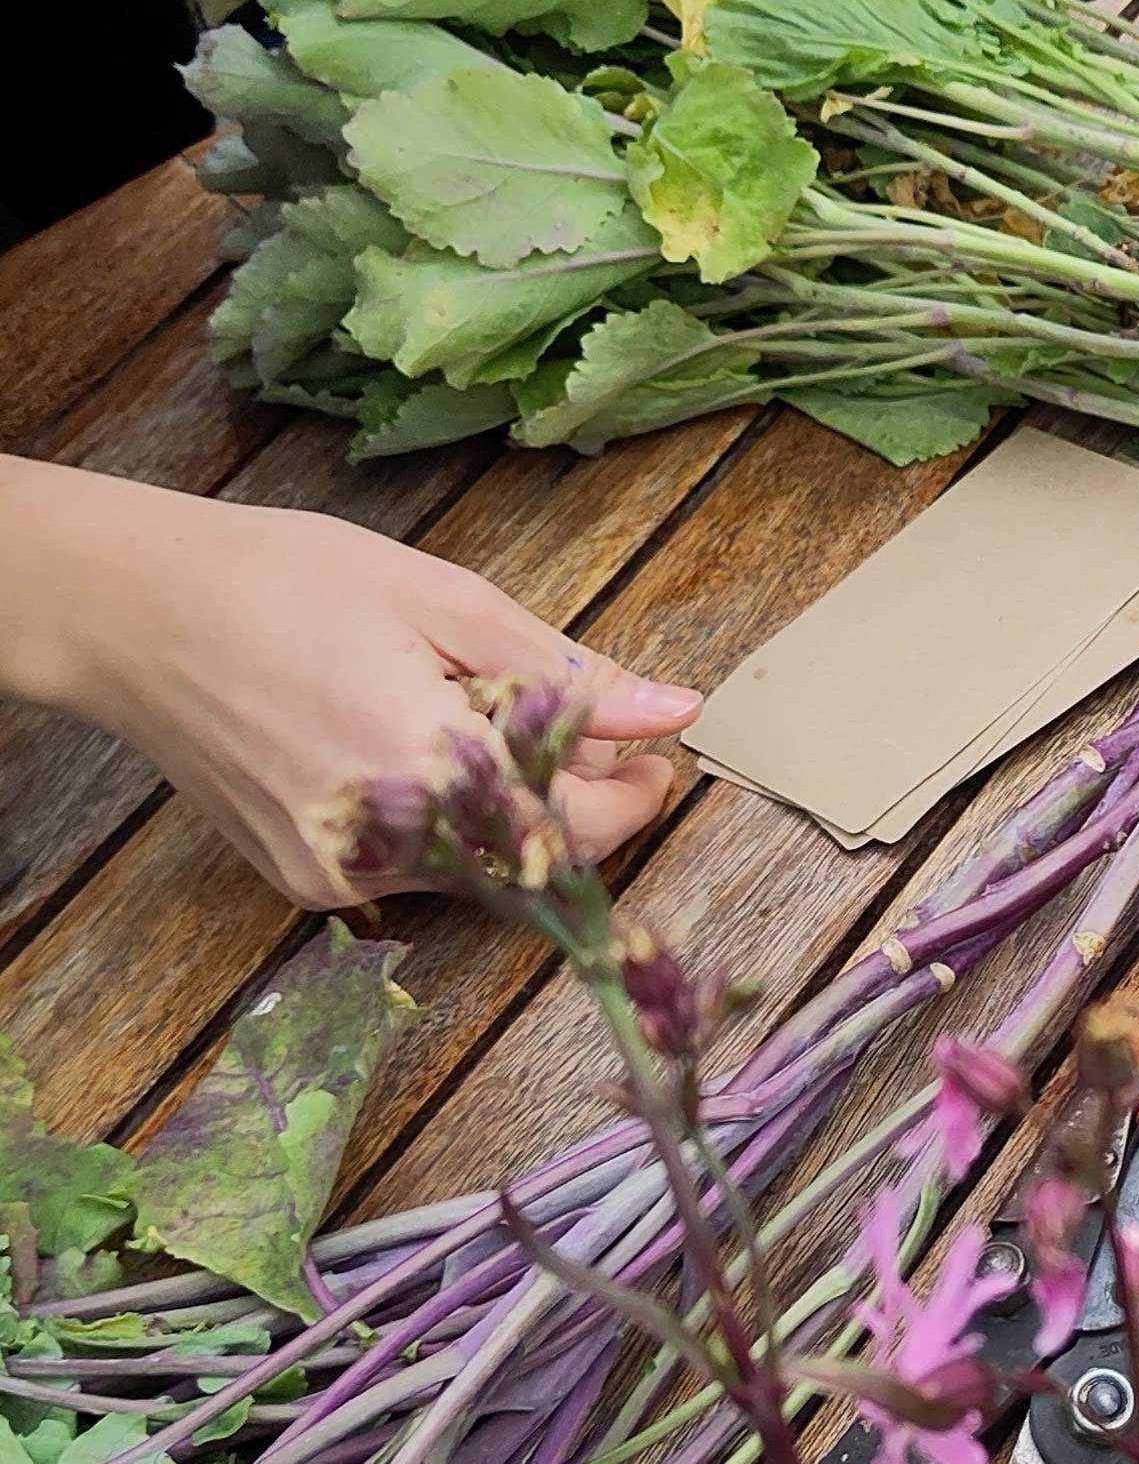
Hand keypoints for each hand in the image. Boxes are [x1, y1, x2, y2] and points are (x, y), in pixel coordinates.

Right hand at [2, 460, 699, 908]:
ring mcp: (338, 874)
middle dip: (581, 801)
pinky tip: (415, 747)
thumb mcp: (449, 603)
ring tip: (482, 719)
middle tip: (594, 736)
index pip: (580, 826)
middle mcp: (384, 842)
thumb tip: (675, 710)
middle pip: (533, 855)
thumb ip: (569, 672)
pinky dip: (444, 820)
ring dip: (511, 808)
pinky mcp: (304, 881)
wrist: (138, 612)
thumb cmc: (290, 583)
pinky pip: (413, 869)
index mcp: (430, 764)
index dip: (635, 797)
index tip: (654, 756)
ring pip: (476, 867)